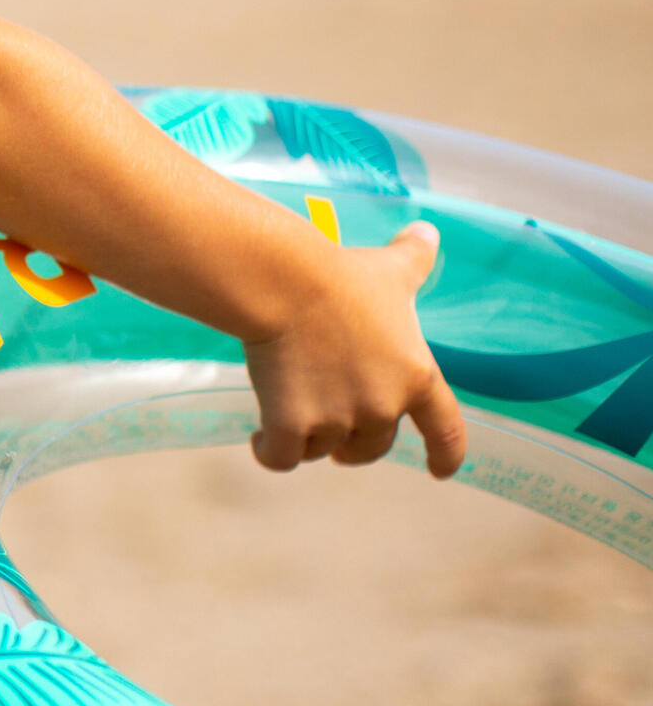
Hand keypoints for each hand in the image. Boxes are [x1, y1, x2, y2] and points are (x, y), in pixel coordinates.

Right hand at [241, 222, 465, 475]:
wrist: (287, 285)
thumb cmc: (341, 275)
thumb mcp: (389, 268)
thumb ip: (414, 258)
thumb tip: (428, 232)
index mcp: (416, 377)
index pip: (446, 430)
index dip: (447, 455)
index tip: (441, 473)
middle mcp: (382, 407)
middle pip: (372, 447)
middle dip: (352, 443)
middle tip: (329, 425)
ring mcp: (337, 420)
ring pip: (323, 450)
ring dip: (308, 438)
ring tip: (286, 411)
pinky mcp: (292, 426)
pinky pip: (283, 457)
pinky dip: (270, 451)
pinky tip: (259, 437)